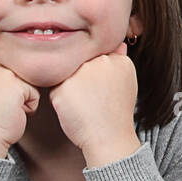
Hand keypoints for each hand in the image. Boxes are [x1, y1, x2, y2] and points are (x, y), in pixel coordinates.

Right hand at [0, 59, 40, 158]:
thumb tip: (13, 77)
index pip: (5, 70)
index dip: (5, 91)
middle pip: (17, 74)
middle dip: (14, 93)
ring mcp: (0, 72)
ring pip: (27, 83)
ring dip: (22, 99)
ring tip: (5, 110)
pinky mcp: (15, 84)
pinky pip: (35, 94)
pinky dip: (29, 108)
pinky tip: (12, 114)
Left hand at [49, 42, 141, 166]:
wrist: (109, 138)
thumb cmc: (116, 112)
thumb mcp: (126, 80)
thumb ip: (120, 59)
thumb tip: (118, 43)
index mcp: (116, 59)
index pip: (94, 55)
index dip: (94, 71)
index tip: (99, 88)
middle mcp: (99, 62)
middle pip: (79, 62)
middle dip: (81, 76)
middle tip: (92, 97)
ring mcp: (81, 73)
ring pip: (66, 73)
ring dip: (70, 86)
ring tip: (84, 103)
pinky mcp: (63, 87)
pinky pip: (54, 87)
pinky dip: (60, 99)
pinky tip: (74, 108)